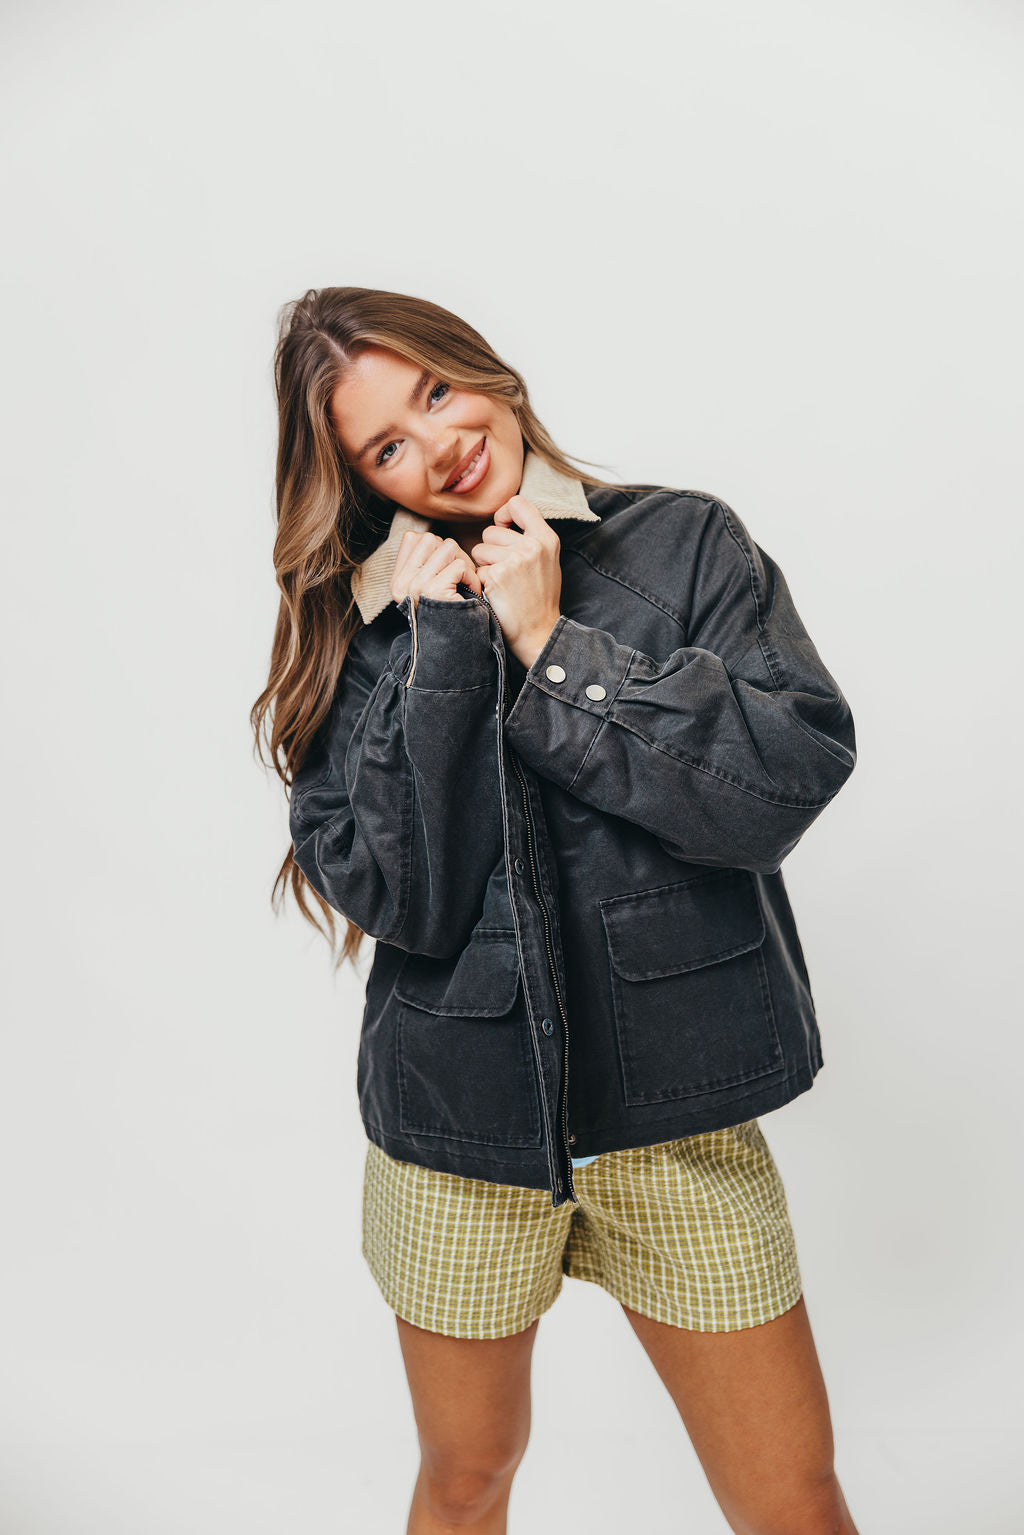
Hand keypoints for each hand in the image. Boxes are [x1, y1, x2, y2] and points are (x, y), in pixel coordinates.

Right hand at [390, 530, 482, 608]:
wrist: (457, 648)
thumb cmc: (450, 615)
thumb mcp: (427, 589)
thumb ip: (422, 563)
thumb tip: (425, 536)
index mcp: (397, 581)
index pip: (413, 538)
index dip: (436, 548)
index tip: (445, 570)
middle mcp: (402, 583)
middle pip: (431, 539)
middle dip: (453, 553)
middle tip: (461, 577)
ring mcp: (417, 586)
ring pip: (448, 547)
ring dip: (465, 564)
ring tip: (466, 584)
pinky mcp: (435, 590)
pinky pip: (460, 565)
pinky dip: (472, 578)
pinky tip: (471, 593)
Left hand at [471, 496, 561, 667]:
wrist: (539, 632)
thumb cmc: (539, 597)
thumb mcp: (546, 560)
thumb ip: (530, 537)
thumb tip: (504, 518)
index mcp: (546, 539)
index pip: (517, 503)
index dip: (504, 515)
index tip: (503, 530)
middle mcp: (532, 546)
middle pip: (491, 531)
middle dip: (491, 550)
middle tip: (507, 573)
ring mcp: (514, 561)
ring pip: (479, 550)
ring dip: (484, 566)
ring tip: (502, 583)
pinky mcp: (496, 576)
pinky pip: (475, 568)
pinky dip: (481, 581)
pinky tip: (496, 593)